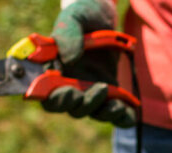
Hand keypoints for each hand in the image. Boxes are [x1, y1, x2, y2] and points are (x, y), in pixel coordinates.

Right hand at [43, 0, 135, 127]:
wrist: (105, 19)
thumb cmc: (83, 17)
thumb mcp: (74, 17)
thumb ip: (67, 33)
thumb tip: (69, 59)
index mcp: (52, 70)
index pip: (45, 95)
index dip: (54, 99)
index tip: (66, 91)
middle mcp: (69, 85)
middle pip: (69, 108)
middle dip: (80, 104)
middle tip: (94, 90)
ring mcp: (90, 93)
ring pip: (92, 112)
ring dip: (102, 111)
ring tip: (114, 102)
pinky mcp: (111, 96)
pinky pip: (116, 115)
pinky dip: (121, 117)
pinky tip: (126, 109)